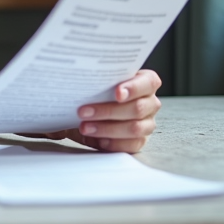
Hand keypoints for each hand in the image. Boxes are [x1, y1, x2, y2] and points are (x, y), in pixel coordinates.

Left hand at [33, 69, 162, 152]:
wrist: (94, 108)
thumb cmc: (99, 90)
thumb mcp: (99, 81)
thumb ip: (96, 79)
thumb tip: (73, 78)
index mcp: (146, 83)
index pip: (148, 83)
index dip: (134, 88)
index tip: (117, 93)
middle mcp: (150, 103)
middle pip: (137, 108)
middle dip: (108, 111)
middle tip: (83, 111)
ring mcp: (147, 123)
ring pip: (134, 128)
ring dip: (106, 129)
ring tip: (85, 127)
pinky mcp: (139, 140)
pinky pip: (131, 145)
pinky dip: (112, 143)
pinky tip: (97, 140)